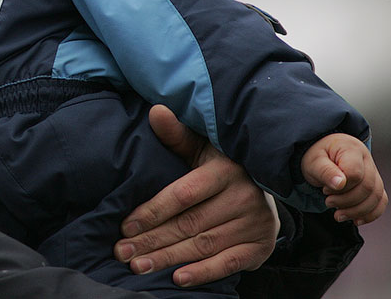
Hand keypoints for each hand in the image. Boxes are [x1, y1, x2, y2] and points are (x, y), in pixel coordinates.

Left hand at [113, 105, 277, 287]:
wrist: (268, 185)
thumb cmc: (221, 166)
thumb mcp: (201, 147)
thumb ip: (177, 135)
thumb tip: (156, 111)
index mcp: (224, 170)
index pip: (183, 194)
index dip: (153, 211)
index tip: (126, 226)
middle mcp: (243, 197)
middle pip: (189, 224)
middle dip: (152, 240)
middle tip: (122, 252)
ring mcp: (254, 223)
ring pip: (203, 245)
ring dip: (168, 258)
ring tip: (138, 265)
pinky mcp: (260, 246)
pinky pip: (228, 263)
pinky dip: (203, 273)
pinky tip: (177, 278)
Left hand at [301, 133, 386, 225]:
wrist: (323, 155)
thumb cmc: (318, 157)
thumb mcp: (313, 162)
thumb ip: (325, 171)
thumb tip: (339, 184)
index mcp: (351, 149)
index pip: (355, 173)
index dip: (341, 187)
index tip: (324, 189)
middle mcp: (366, 159)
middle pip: (367, 187)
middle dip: (347, 201)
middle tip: (328, 203)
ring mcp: (373, 172)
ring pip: (376, 196)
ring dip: (357, 211)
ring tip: (338, 214)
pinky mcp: (375, 184)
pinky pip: (381, 201)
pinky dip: (370, 214)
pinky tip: (356, 220)